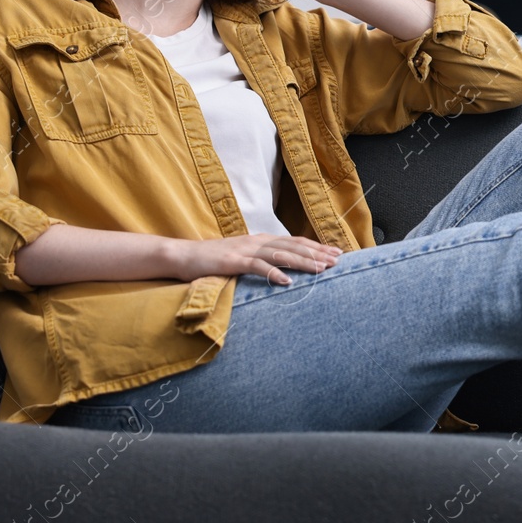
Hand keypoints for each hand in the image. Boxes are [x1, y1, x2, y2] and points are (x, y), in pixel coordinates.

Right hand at [168, 232, 343, 285]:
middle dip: (317, 253)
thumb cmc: (214, 260)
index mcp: (261, 240)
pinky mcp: (233, 261)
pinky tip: (288, 281)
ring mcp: (245, 250)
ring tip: (321, 269)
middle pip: (293, 246)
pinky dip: (274, 273)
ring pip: (281, 254)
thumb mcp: (243, 258)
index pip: (295, 242)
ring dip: (303, 262)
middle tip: (338, 260)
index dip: (316, 247)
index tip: (336, 253)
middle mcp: (257, 241)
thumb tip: (283, 269)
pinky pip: (257, 267)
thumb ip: (262, 260)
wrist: (184, 256)